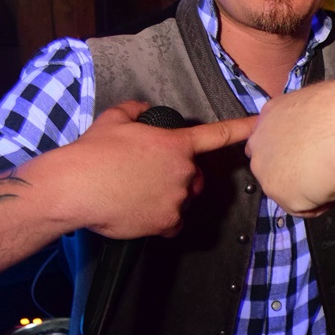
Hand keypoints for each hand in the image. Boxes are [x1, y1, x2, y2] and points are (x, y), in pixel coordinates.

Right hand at [53, 101, 256, 237]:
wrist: (74, 188)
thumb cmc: (92, 153)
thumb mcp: (114, 119)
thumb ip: (136, 110)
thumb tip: (144, 111)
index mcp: (175, 144)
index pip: (218, 134)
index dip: (243, 128)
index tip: (260, 124)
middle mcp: (183, 172)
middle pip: (194, 177)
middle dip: (180, 177)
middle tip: (148, 176)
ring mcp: (177, 199)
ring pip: (181, 201)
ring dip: (166, 198)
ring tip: (133, 193)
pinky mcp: (166, 222)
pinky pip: (172, 224)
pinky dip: (160, 221)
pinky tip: (138, 212)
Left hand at [246, 80, 334, 214]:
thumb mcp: (319, 103)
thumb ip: (307, 119)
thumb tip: (317, 128)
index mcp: (271, 115)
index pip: (269, 140)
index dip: (289, 151)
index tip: (308, 153)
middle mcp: (260, 143)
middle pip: (272, 168)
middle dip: (294, 172)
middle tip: (322, 167)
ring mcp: (266, 170)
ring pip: (287, 190)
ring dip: (308, 189)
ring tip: (333, 174)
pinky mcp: (280, 194)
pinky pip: (303, 208)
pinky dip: (321, 203)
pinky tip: (334, 186)